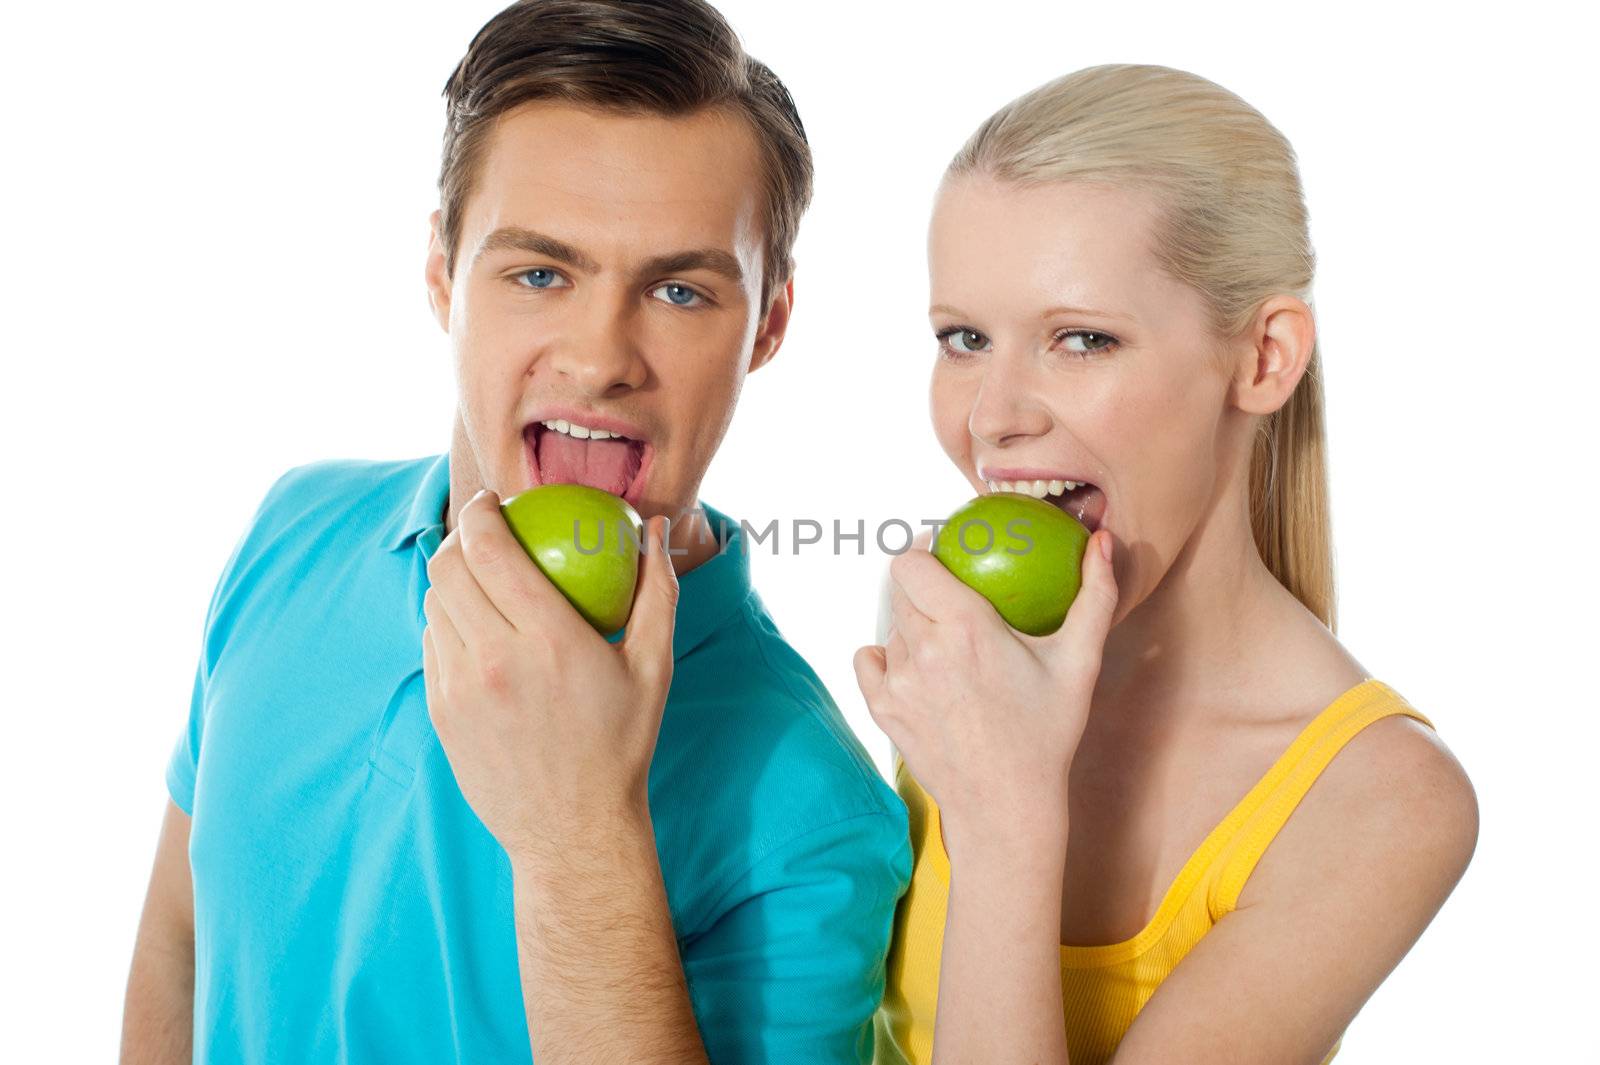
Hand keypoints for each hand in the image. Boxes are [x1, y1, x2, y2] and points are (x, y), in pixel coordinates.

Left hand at [421, 489, 678, 862]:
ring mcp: (459, 688)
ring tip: (476, 579)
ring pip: (433, 605)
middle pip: (448, 568)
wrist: (572, 829)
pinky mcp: (440, 713)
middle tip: (479, 532)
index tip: (490, 502)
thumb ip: (657, 591)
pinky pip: (432, 646)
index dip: (480, 512)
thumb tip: (656, 529)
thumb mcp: (653, 667)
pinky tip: (472, 628)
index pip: (491, 549)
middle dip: (457, 537)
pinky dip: (446, 624)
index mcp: (549, 640)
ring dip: (449, 580)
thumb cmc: (621, 743)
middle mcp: (495, 659)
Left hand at [852, 528, 1118, 861]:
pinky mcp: (882, 709)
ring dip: (910, 625)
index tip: (942, 550)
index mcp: (965, 628)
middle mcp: (923, 649)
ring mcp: (897, 682)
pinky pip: (869, 660)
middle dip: (921, 585)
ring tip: (945, 641)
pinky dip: (885, 657)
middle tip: (949, 593)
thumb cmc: (1046, 734)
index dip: (922, 549)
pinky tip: (913, 665)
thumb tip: (1102, 541)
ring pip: (890, 627)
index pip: (913, 563)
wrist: (1005, 805)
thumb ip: (1094, 596)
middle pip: (899, 590)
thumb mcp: (1078, 663)